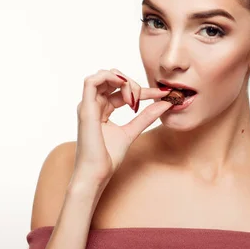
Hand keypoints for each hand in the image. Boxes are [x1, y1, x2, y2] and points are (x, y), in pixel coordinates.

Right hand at [74, 68, 172, 182]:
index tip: (163, 94)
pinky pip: (91, 81)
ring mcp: (88, 105)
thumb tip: (165, 104)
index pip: (123, 91)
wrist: (97, 173)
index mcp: (102, 109)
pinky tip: (125, 90)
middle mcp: (93, 104)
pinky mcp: (85, 108)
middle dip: (133, 83)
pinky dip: (110, 78)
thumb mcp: (132, 131)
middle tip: (145, 99)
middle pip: (113, 78)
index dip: (143, 90)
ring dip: (123, 80)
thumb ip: (145, 117)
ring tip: (134, 99)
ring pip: (103, 75)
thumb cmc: (108, 157)